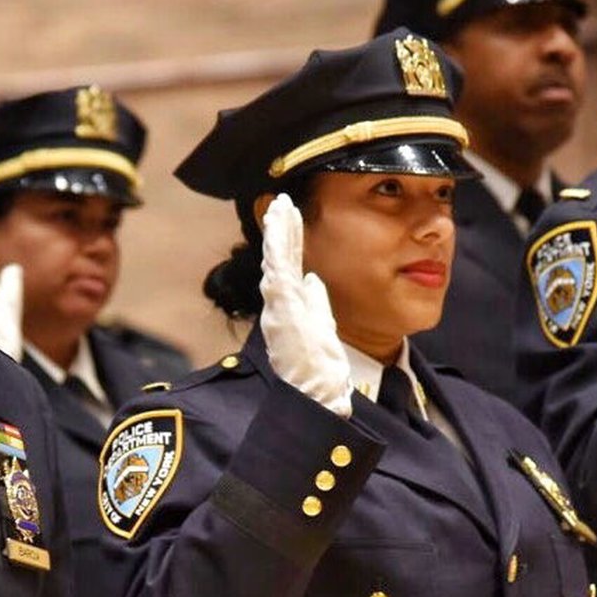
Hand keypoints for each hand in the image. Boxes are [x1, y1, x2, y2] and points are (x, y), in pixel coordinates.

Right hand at [258, 194, 352, 416]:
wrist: (316, 397)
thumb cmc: (319, 369)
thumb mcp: (321, 327)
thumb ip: (315, 302)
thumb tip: (313, 279)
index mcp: (290, 306)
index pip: (288, 264)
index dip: (289, 238)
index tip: (292, 213)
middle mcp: (280, 304)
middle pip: (278, 258)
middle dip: (280, 228)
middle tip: (281, 200)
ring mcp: (279, 308)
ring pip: (274, 262)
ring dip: (276, 234)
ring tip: (279, 207)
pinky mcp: (282, 313)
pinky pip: (278, 275)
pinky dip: (277, 252)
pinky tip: (278, 233)